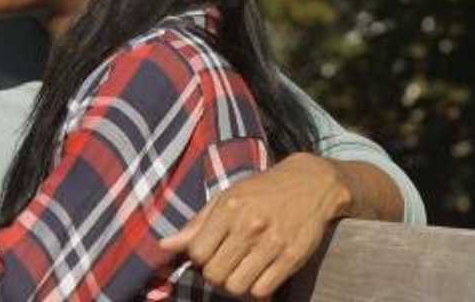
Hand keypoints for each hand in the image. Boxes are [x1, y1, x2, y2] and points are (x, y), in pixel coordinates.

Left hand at [160, 152, 351, 298]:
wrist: (310, 184)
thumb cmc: (261, 191)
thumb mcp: (225, 198)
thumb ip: (196, 224)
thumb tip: (164, 246)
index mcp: (228, 209)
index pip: (197, 253)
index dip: (199, 259)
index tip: (209, 253)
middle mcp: (249, 226)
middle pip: (215, 274)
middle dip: (215, 275)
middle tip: (225, 265)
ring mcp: (272, 243)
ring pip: (237, 286)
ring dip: (235, 285)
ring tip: (241, 272)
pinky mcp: (293, 257)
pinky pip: (263, 290)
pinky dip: (257, 290)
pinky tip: (259, 276)